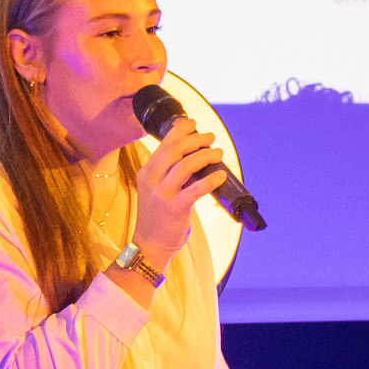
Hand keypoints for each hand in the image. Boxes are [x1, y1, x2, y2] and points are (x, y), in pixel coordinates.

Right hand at [128, 116, 233, 268]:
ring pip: (186, 165)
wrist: (149, 245)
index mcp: (147, 172)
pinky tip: (221, 175)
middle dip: (196, 139)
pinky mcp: (173, 208)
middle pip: (175, 149)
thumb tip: (196, 158)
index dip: (180, 130)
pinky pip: (195, 189)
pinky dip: (210, 180)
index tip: (193, 123)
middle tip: (211, 138)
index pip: (164, 143)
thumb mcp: (157, 190)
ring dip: (205, 155)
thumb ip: (171, 174)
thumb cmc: (157, 218)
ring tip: (218, 154)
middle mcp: (151, 179)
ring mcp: (161, 194)